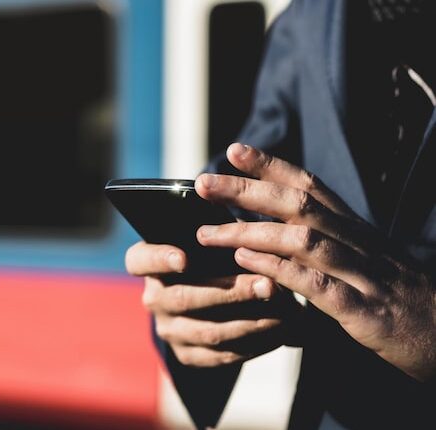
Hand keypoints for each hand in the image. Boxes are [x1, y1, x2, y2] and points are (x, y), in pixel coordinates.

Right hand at [126, 242, 302, 366]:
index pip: (140, 260)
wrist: (213, 301)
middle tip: (268, 284)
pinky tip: (281, 331)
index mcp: (148, 264)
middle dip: (231, 292)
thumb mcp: (209, 240)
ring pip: (208, 331)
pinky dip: (255, 343)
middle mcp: (154, 299)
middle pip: (184, 298)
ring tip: (285, 310)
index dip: (160, 259)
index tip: (184, 258)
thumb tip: (245, 221)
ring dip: (251, 321)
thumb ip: (219, 231)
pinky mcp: (189, 355)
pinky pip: (222, 355)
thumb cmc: (214, 256)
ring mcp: (169, 330)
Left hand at [195, 143, 435, 380]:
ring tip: (207, 232)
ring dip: (249, 231)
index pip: (310, 186)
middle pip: (297, 204)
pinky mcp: (363, 309)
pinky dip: (278, 270)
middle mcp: (357, 242)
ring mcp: (361, 273)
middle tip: (203, 183)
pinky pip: (315, 284)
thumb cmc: (397, 300)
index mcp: (354, 229)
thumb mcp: (361, 263)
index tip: (234, 150)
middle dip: (246, 189)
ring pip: (302, 239)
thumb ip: (321, 248)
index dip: (271, 165)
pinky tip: (246, 263)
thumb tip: (268, 234)